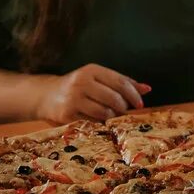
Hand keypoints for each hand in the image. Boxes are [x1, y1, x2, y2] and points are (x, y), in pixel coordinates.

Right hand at [35, 63, 151, 123]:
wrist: (46, 95)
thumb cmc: (78, 87)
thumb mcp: (98, 79)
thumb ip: (122, 83)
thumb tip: (147, 89)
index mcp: (91, 70)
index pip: (120, 82)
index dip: (133, 94)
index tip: (140, 104)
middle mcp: (81, 82)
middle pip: (114, 98)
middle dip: (123, 107)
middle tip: (124, 112)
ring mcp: (73, 98)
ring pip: (104, 112)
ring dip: (112, 117)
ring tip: (111, 115)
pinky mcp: (66, 114)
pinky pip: (92, 122)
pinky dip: (99, 123)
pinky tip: (99, 120)